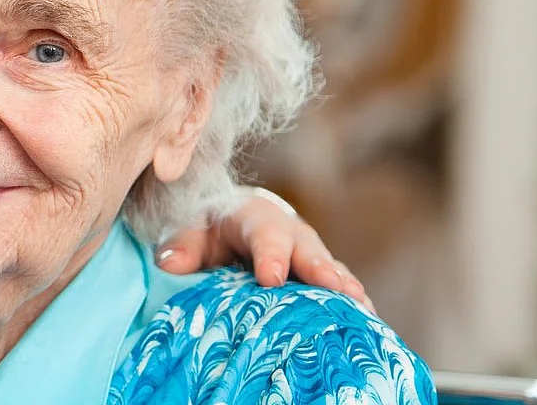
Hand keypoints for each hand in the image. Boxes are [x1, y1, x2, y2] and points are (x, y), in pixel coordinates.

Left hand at [152, 187, 373, 311]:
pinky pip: (336, 288)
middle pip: (306, 248)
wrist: (225, 223)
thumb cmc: (206, 229)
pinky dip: (351, 302)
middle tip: (336, 288)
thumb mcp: (188, 229)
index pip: (263, 234)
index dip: (269, 254)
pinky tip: (366, 320)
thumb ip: (181, 244)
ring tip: (361, 306)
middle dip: (320, 268)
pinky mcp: (316, 276)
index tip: (270, 278)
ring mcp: (307, 254)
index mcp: (254, 216)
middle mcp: (289, 232)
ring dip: (344, 287)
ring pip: (329, 269)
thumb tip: (170, 263)